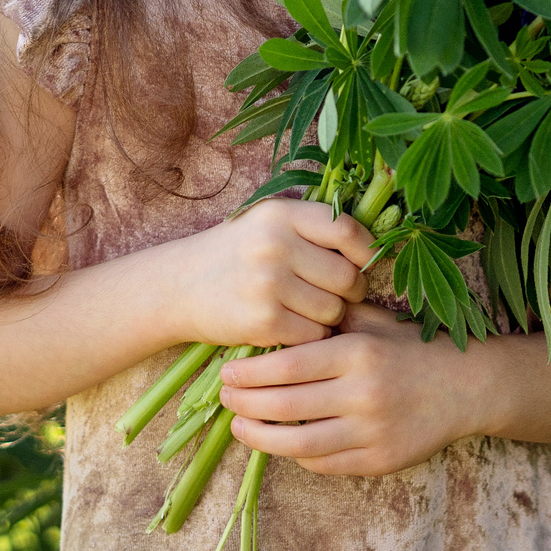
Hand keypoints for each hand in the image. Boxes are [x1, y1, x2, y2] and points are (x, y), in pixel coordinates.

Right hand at [170, 199, 374, 348]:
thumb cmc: (236, 255)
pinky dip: (311, 337)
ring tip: (308, 310)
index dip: (366, 250)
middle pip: (346, 276)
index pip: (347, 228)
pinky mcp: (263, 320)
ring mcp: (268, 283)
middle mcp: (275, 244)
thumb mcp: (267, 224)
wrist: (178, 287)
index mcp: (281, 214)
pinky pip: (314, 335)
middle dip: (350, 291)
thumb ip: (312, 228)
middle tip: (338, 295)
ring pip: (333, 309)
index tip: (364, 264)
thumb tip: (372, 248)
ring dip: (330, 317)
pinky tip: (293, 327)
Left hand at [218, 303, 486, 475]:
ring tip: (240, 425)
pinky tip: (281, 441)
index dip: (250, 372)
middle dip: (244, 403)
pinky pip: (324, 462)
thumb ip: (329, 317)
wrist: (466, 387)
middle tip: (224, 397)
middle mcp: (363, 394)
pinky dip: (296, 453)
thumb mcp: (373, 321)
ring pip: (298, 443)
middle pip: (285, 406)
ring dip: (260, 437)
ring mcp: (372, 432)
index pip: (288, 366)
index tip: (227, 371)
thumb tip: (275, 314)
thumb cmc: (411, 348)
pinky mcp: (379, 461)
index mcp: (358, 353)